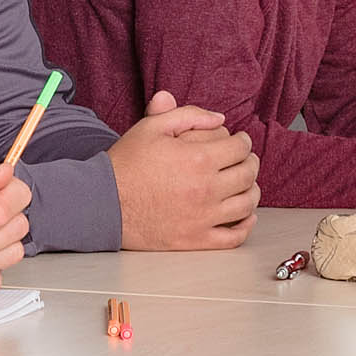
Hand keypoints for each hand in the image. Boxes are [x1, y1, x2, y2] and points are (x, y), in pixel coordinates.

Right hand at [110, 91, 258, 250]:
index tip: (240, 141)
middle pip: (247, 174)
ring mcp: (202, 218)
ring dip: (252, 191)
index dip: (243, 141)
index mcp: (198, 159)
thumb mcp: (153, 127)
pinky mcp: (195, 240)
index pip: (240, 148)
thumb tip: (220, 118)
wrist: (103, 202)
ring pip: (246, 205)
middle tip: (246, 160)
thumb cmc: (126, 164)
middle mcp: (205, 189)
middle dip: (251, 163)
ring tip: (246, 185)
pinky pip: (233, 237)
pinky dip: (245, 226)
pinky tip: (244, 216)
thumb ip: (188, 115)